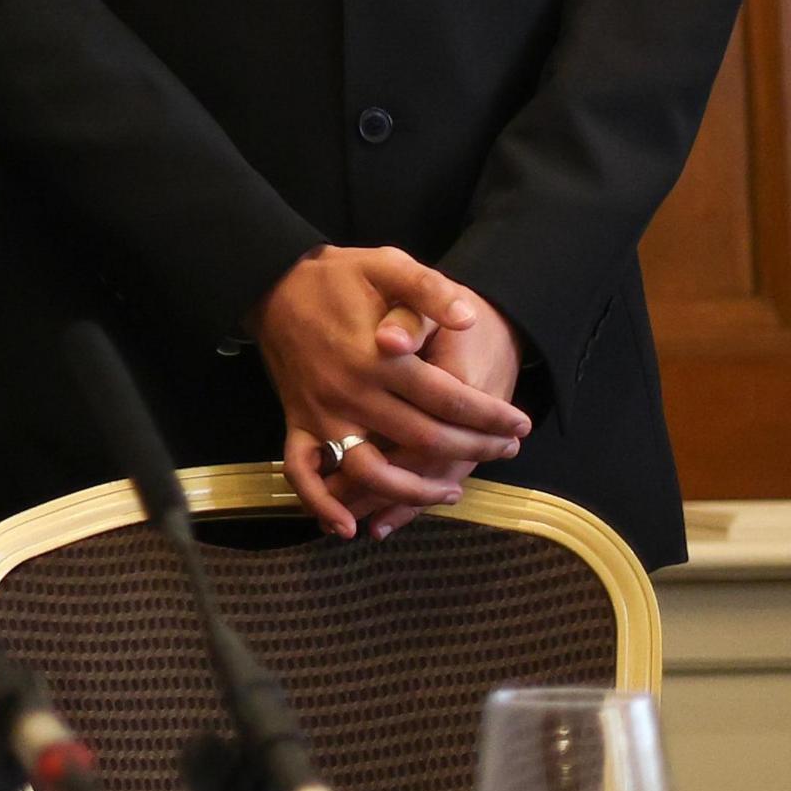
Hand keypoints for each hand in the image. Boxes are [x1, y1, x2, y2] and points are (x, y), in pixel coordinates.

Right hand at [255, 247, 527, 536]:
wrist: (270, 283)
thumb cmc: (335, 276)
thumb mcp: (386, 264)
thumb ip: (429, 290)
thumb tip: (469, 317)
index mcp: (377, 358)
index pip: (448, 399)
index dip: (489, 416)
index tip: (520, 424)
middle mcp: (350, 393)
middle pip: (423, 439)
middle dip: (473, 451)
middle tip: (505, 450)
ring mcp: (320, 414)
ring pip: (371, 472)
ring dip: (414, 492)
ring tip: (450, 492)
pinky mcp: (297, 423)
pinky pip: (303, 473)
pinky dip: (321, 504)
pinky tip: (347, 527)